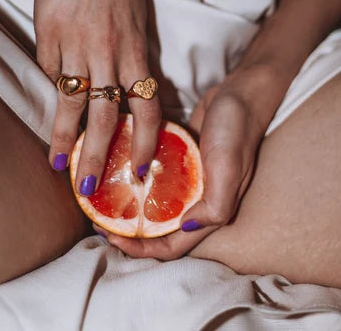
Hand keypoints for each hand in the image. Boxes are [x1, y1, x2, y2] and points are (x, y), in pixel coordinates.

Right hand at [34, 0, 161, 195]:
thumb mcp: (137, 18)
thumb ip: (132, 55)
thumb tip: (122, 90)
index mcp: (137, 51)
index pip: (148, 107)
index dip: (145, 141)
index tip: (139, 166)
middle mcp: (110, 55)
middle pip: (106, 116)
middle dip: (98, 154)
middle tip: (90, 184)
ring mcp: (77, 47)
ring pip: (71, 103)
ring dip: (64, 138)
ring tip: (58, 163)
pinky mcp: (50, 36)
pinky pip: (49, 70)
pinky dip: (51, 85)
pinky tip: (50, 97)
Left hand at [101, 64, 282, 259]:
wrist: (240, 92)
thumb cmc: (236, 129)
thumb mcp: (229, 167)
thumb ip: (215, 205)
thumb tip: (184, 226)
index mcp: (211, 210)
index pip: (173, 244)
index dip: (143, 249)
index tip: (113, 237)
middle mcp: (198, 200)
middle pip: (159, 229)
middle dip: (129, 231)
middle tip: (99, 219)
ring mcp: (189, 179)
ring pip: (155, 204)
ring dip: (131, 207)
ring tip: (103, 198)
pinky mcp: (182, 158)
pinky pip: (157, 176)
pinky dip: (138, 179)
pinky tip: (119, 170)